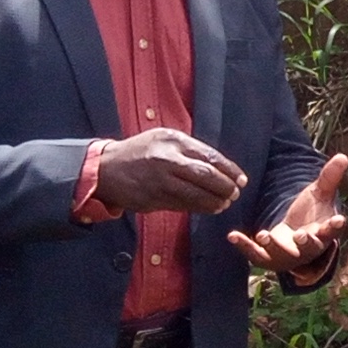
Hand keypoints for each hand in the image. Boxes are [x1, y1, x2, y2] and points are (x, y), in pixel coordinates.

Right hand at [93, 125, 249, 216]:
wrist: (106, 169)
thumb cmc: (140, 153)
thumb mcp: (163, 140)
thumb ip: (189, 150)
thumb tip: (220, 168)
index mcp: (172, 140)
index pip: (209, 156)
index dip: (229, 170)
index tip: (241, 179)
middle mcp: (166, 159)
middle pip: (206, 175)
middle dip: (225, 186)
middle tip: (235, 193)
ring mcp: (159, 180)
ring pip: (195, 194)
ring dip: (215, 201)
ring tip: (225, 203)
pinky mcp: (152, 198)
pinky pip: (182, 205)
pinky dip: (199, 207)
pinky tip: (210, 208)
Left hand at [232, 151, 347, 282]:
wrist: (294, 239)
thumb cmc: (311, 215)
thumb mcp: (320, 195)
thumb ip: (329, 178)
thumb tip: (343, 156)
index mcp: (323, 232)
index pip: (332, 231)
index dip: (335, 226)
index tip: (339, 220)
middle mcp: (307, 248)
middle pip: (309, 247)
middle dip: (305, 242)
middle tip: (300, 235)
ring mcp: (287, 255)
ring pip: (281, 254)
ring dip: (273, 245)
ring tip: (263, 235)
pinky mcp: (267, 258)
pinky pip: (256, 254)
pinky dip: (244, 246)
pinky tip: (232, 235)